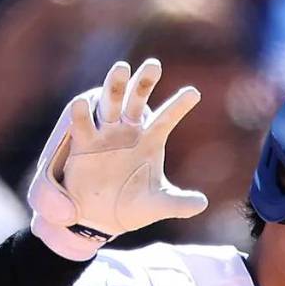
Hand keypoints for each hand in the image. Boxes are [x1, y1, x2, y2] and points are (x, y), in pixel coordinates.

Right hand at [27, 58, 207, 258]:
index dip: (179, 105)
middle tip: (154, 65)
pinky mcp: (84, 144)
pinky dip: (81, 113)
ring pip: (111, 103)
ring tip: (122, 68)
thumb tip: (203, 204)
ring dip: (115, 86)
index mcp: (150, 140)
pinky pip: (82, 125)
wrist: (99, 220)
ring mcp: (105, 134)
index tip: (194, 92)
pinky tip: (83, 102)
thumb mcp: (157, 206)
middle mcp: (128, 130)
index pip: (167, 118)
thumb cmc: (132, 207)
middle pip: (138, 100)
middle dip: (145, 82)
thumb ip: (178, 203)